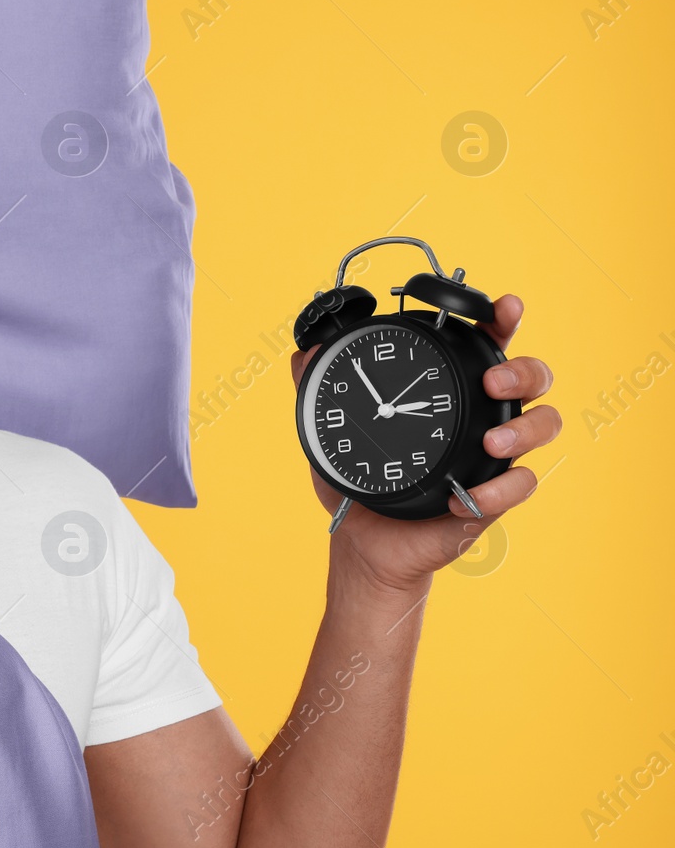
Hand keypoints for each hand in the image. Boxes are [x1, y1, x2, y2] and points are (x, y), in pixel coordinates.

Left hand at [290, 294, 559, 597]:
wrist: (363, 540)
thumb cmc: (358, 478)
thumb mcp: (332, 430)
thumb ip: (316, 388)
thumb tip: (304, 354)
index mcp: (450, 389)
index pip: (485, 343)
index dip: (501, 319)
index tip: (505, 307)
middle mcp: (481, 415)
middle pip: (532, 376)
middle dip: (523, 371)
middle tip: (492, 384)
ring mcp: (494, 455)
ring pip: (544, 424)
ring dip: (525, 428)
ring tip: (491, 443)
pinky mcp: (495, 496)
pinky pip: (522, 484)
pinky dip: (501, 489)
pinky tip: (466, 497)